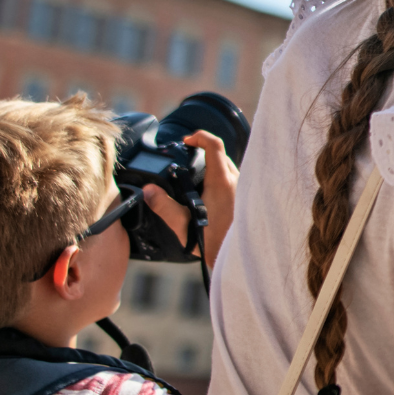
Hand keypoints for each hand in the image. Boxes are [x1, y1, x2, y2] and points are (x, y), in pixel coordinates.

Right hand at [141, 131, 237, 265]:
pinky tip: (206, 192)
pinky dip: (219, 177)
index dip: (199, 136)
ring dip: (212, 165)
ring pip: (228, 166)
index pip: (215, 145)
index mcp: (222, 181)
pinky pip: (233, 178)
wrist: (236, 257)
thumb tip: (148, 190)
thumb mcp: (182, 223)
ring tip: (194, 177)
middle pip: (221, 154)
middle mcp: (237, 181)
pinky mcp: (245, 197)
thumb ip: (163, 205)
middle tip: (186, 157)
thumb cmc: (213, 242)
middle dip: (203, 151)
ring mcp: (244, 188)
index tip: (186, 140)